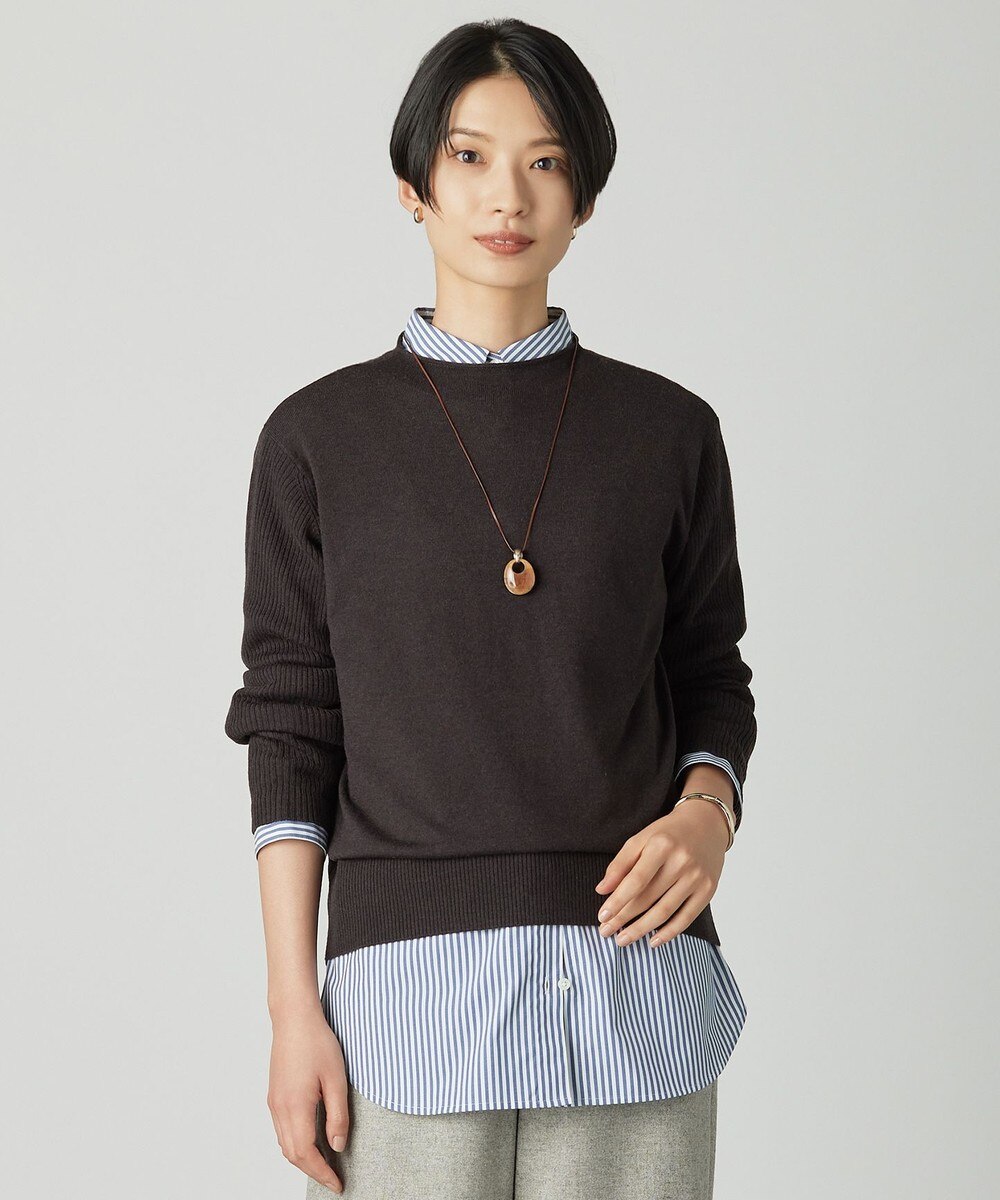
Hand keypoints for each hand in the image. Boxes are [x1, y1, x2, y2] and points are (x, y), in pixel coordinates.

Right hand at [267, 1008, 348, 1193]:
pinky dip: (296, 1143)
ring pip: (285, 1144)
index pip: (307, 1154)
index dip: (322, 1173)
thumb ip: (338, 1115)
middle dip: (313, 1170)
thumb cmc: (317, 1042)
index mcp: (295, 1107)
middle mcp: (279, 1109)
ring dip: (304, 1158)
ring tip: (326, 1163)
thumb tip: (338, 1145)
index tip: (337, 1184)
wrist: (294, 1018)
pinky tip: (311, 1139)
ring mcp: (274, 1102)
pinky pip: (282, 1130)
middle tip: (334, 1179)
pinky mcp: (274, 1095)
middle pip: (293, 1154)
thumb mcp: (336, 1079)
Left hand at [594, 799, 729, 947]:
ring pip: (665, 912)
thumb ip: (620, 864)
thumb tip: (602, 890)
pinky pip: (686, 918)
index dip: (618, 901)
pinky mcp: (708, 890)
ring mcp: (697, 877)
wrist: (706, 824)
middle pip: (648, 898)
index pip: (636, 880)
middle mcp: (681, 862)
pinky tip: (653, 941)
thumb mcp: (641, 838)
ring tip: (622, 939)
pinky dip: (669, 933)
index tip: (602, 915)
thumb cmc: (668, 833)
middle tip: (606, 931)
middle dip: (623, 918)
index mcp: (661, 845)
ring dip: (641, 929)